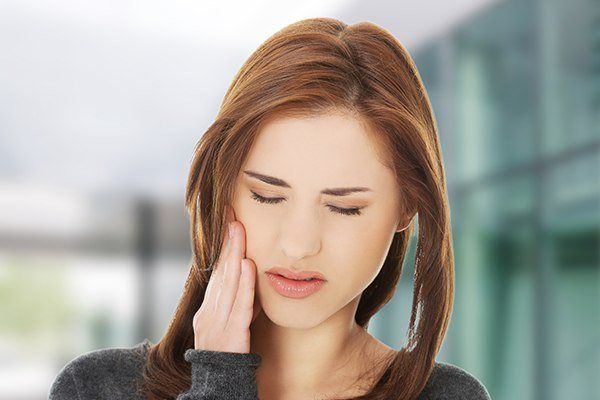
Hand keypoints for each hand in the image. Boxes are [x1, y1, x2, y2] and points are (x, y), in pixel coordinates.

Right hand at [192, 204, 261, 353]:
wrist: (220, 385)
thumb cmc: (229, 353)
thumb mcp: (230, 322)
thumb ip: (238, 299)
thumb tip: (248, 272)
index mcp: (209, 307)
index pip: (217, 271)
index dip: (223, 245)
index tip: (229, 221)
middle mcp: (209, 312)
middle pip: (220, 271)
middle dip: (226, 241)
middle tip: (231, 214)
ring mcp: (217, 323)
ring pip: (227, 283)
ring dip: (233, 254)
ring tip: (238, 229)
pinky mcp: (230, 335)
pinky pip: (238, 306)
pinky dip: (243, 285)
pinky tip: (247, 266)